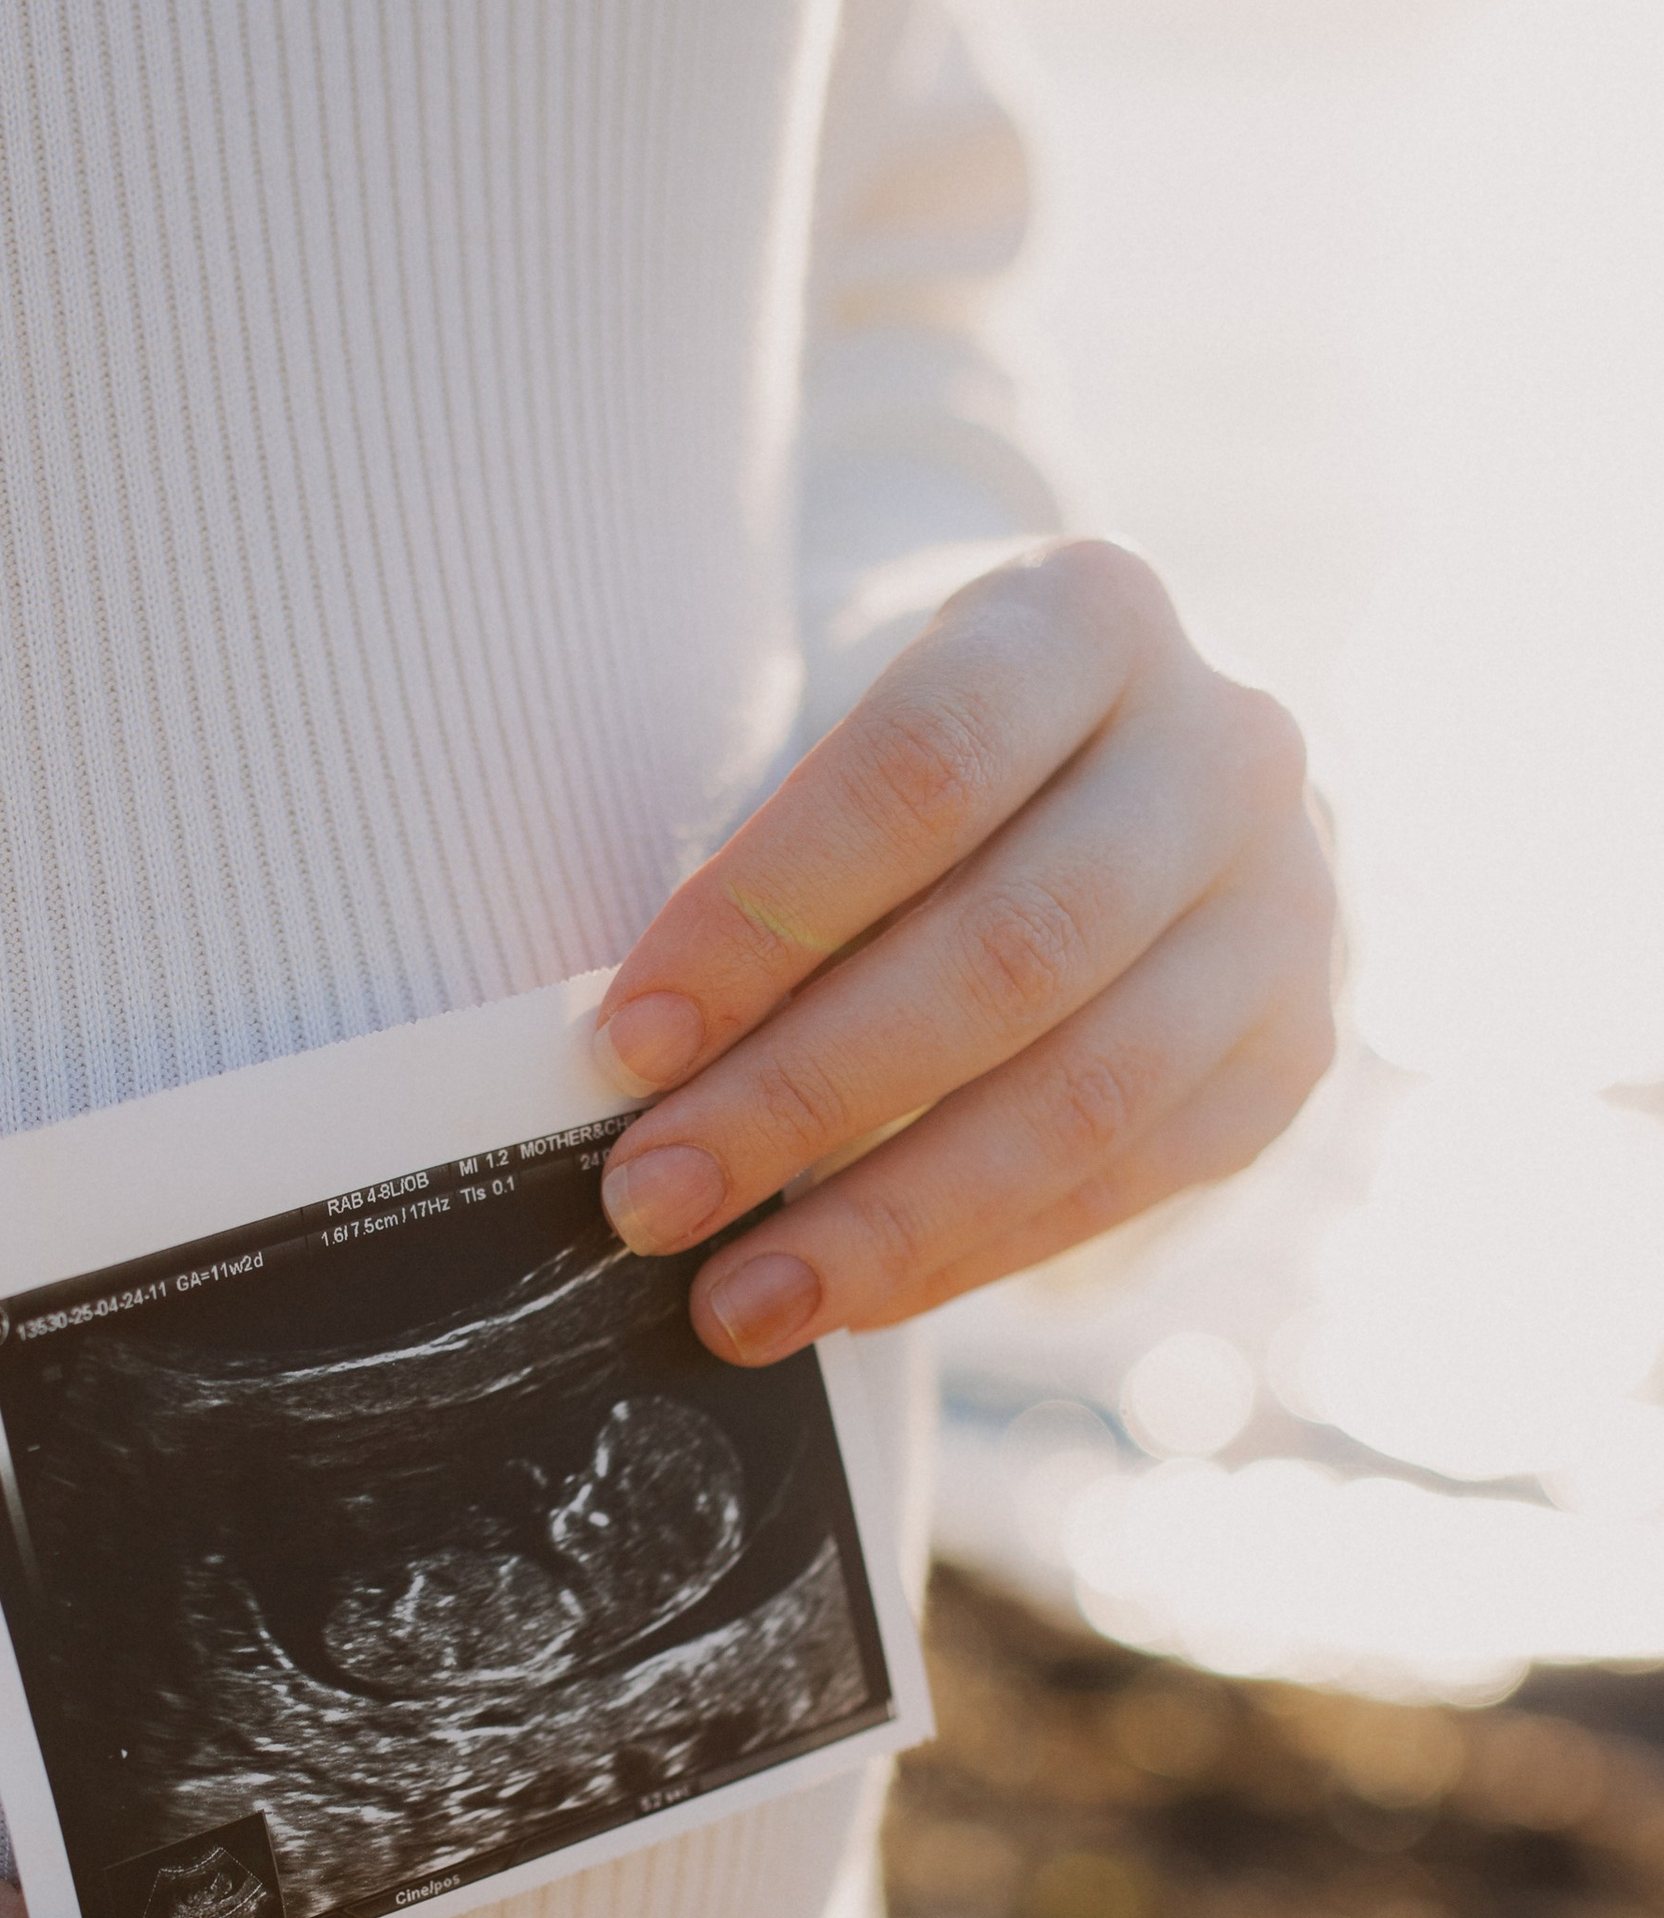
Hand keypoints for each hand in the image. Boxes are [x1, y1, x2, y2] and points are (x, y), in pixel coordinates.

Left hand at [592, 540, 1338, 1356]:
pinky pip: (1125, 1181)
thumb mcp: (851, 759)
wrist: (1123, 786)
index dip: (765, 919)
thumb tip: (644, 1076)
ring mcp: (1284, 907)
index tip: (627, 1042)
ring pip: (1084, 1093)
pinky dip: (970, 1251)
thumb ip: (773, 888)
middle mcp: (1225, 750)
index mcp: (1087, 619)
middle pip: (1011, 951)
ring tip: (738, 1299)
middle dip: (805, 1096)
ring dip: (887, 1217)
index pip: (919, 773)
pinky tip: (848, 1297)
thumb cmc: (925, 780)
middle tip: (656, 1199)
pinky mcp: (1289, 1050)